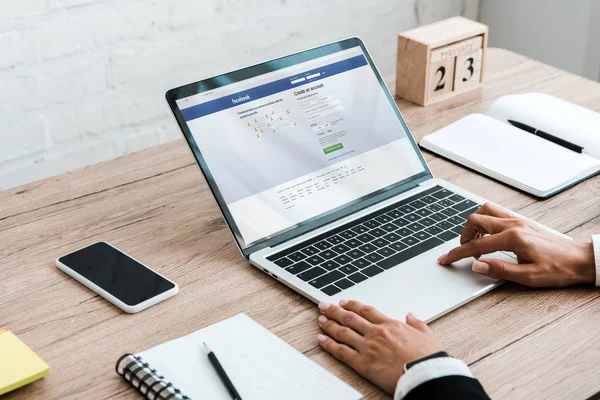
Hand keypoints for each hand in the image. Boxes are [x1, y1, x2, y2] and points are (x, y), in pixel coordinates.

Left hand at [317, 300, 442, 393]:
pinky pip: (341, 351)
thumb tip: (411, 315)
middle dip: (334, 310)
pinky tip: (321, 339)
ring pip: (342, 332)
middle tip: (324, 306)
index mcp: (391, 325)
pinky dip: (329, 344)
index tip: (344, 302)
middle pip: (350, 318)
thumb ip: (417, 324)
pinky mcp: (363, 363)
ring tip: (320, 319)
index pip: (366, 311)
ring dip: (329, 324)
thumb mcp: (428, 335)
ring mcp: (368, 347)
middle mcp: (376, 333)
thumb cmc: (429, 358)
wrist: (426, 375)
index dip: (353, 305)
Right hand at [438, 202, 594, 286]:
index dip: (457, 254)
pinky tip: (488, 234)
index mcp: (513, 238)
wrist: (580, 260)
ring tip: (474, 241)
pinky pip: (496, 212)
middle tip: (462, 251)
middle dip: (463, 236)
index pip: (476, 246)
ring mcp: (518, 220)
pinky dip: (485, 220)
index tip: (445, 259)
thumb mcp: (528, 277)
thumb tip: (477, 266)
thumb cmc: (558, 269)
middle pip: (475, 221)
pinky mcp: (522, 220)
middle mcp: (513, 224)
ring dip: (474, 224)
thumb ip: (500, 270)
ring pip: (485, 211)